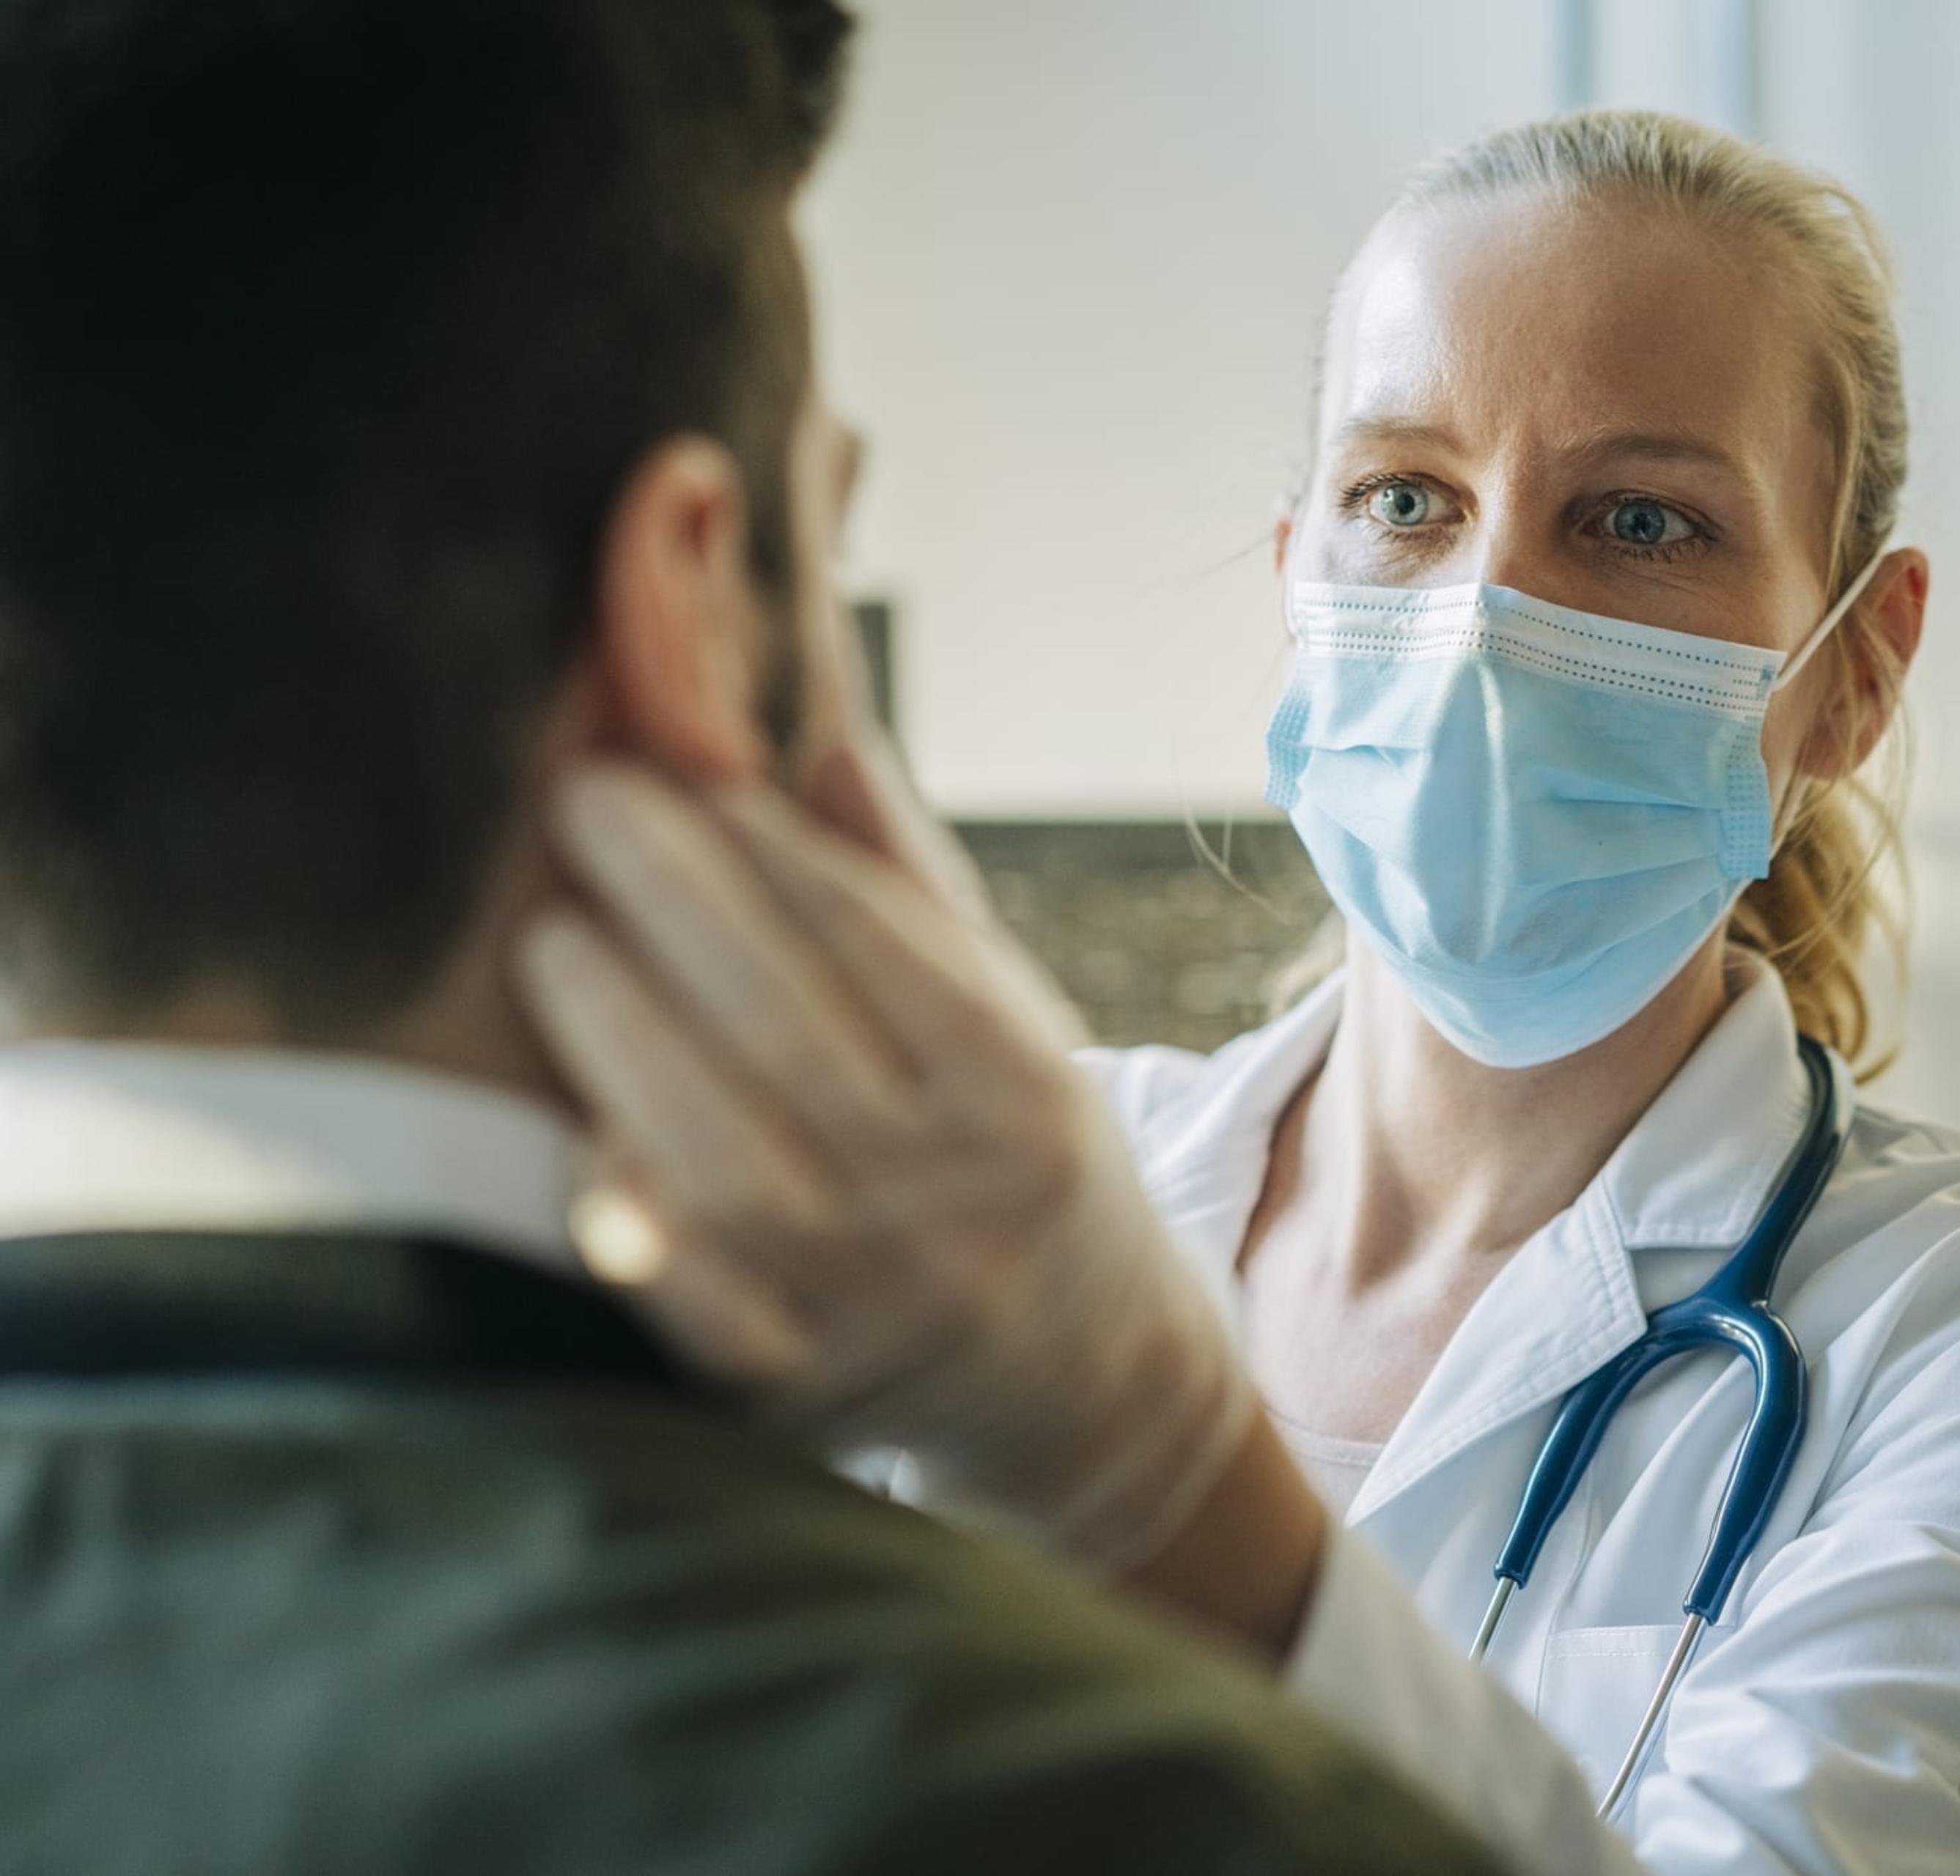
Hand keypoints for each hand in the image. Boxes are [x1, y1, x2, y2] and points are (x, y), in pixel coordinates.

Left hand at [512, 741, 1259, 1576]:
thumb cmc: (1019, 1159)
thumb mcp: (1012, 1020)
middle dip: (676, 902)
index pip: (885, 949)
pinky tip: (575, 1126)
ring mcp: (873, 1305)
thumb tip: (811, 730)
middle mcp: (956, 1202)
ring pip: (726, 1165)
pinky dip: (629, 1213)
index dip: (777, 853)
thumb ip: (907, 886)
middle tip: (586, 800)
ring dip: (624, 1040)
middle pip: (790, 1034)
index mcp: (1021, 1094)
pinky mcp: (795, 1395)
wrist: (1085, 1385)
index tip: (688, 768)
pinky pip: (689, 1304)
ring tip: (553, 941)